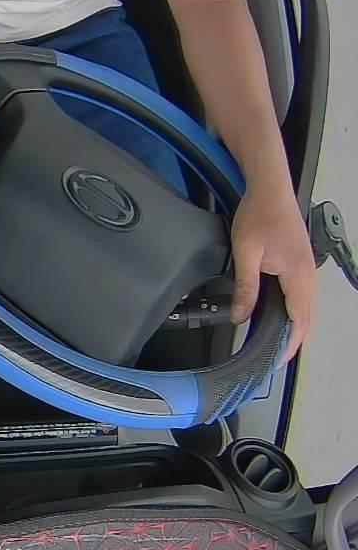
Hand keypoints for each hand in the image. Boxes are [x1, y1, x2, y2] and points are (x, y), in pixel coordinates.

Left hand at [230, 178, 315, 362]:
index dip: (290, 343)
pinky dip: (291, 310)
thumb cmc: (260, 214)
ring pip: (303, 307)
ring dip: (292, 325)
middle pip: (305, 318)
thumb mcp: (246, 254)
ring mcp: (306, 270)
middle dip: (292, 339)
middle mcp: (308, 276)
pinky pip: (299, 295)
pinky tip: (276, 315)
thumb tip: (241, 316)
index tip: (278, 359)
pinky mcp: (299, 264)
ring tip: (274, 342)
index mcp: (298, 276)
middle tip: (273, 357)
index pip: (299, 320)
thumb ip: (245, 287)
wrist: (269, 189)